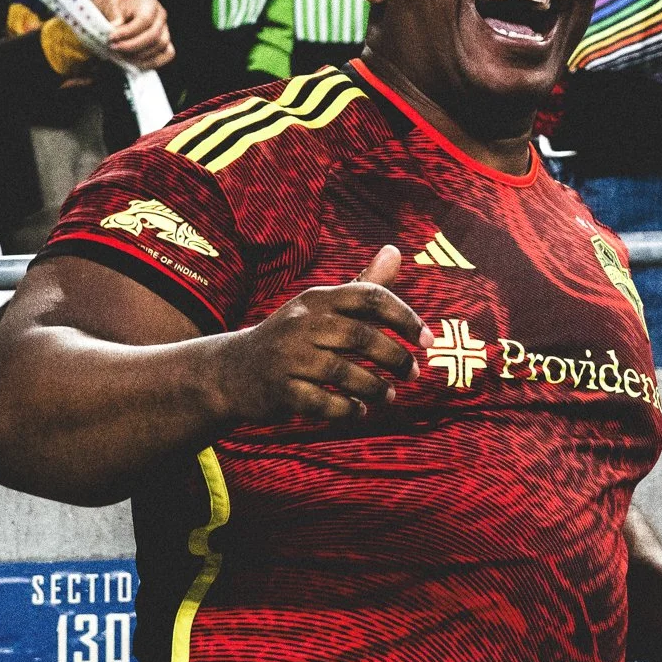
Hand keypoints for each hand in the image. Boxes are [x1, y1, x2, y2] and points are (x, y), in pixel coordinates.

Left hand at [92, 0, 172, 69]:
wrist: (122, 6)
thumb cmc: (116, 4)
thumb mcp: (110, 2)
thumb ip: (113, 14)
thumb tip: (114, 28)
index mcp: (149, 3)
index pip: (144, 20)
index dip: (128, 32)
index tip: (111, 38)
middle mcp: (160, 16)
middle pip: (154, 36)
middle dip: (132, 46)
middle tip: (114, 48)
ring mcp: (165, 30)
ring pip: (161, 46)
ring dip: (139, 55)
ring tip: (120, 55)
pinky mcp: (165, 42)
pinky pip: (168, 54)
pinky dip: (152, 62)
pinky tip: (134, 63)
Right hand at [210, 245, 420, 424]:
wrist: (233, 371)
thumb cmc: (293, 337)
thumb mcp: (322, 306)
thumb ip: (362, 284)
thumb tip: (396, 251)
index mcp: (318, 300)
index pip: (370, 297)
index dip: (405, 318)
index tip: (428, 341)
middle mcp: (302, 323)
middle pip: (361, 337)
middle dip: (395, 358)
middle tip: (412, 373)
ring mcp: (288, 357)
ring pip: (343, 373)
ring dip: (375, 387)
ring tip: (389, 395)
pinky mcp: (280, 390)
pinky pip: (322, 402)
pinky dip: (347, 409)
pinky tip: (359, 410)